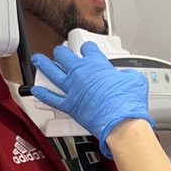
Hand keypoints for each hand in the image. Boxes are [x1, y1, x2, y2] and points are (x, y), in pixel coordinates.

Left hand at [30, 43, 153, 156]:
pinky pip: (51, 98)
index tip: (86, 48)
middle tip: (60, 52)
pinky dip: (42, 94)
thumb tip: (128, 76)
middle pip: (65, 56)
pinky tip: (36, 90)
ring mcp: (73, 88)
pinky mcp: (69, 105)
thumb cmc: (128, 102)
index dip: (87, 48)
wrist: (121, 122)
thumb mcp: (135, 81)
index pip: (88, 49)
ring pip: (52, 72)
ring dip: (44, 64)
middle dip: (61, 52)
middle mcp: (81, 73)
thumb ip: (128, 75)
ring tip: (38, 60)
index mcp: (96, 64)